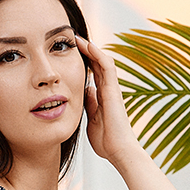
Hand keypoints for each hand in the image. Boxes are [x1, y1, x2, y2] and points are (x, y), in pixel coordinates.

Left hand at [76, 35, 140, 167]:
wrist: (118, 150)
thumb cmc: (106, 141)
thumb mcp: (91, 120)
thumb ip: (89, 105)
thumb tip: (85, 92)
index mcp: (102, 98)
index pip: (93, 75)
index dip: (83, 64)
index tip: (70, 56)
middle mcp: (108, 91)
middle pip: (97, 65)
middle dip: (86, 52)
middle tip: (72, 41)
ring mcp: (112, 89)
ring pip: (103, 61)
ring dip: (91, 49)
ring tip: (78, 39)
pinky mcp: (114, 89)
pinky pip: (107, 66)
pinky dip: (98, 54)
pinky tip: (89, 45)